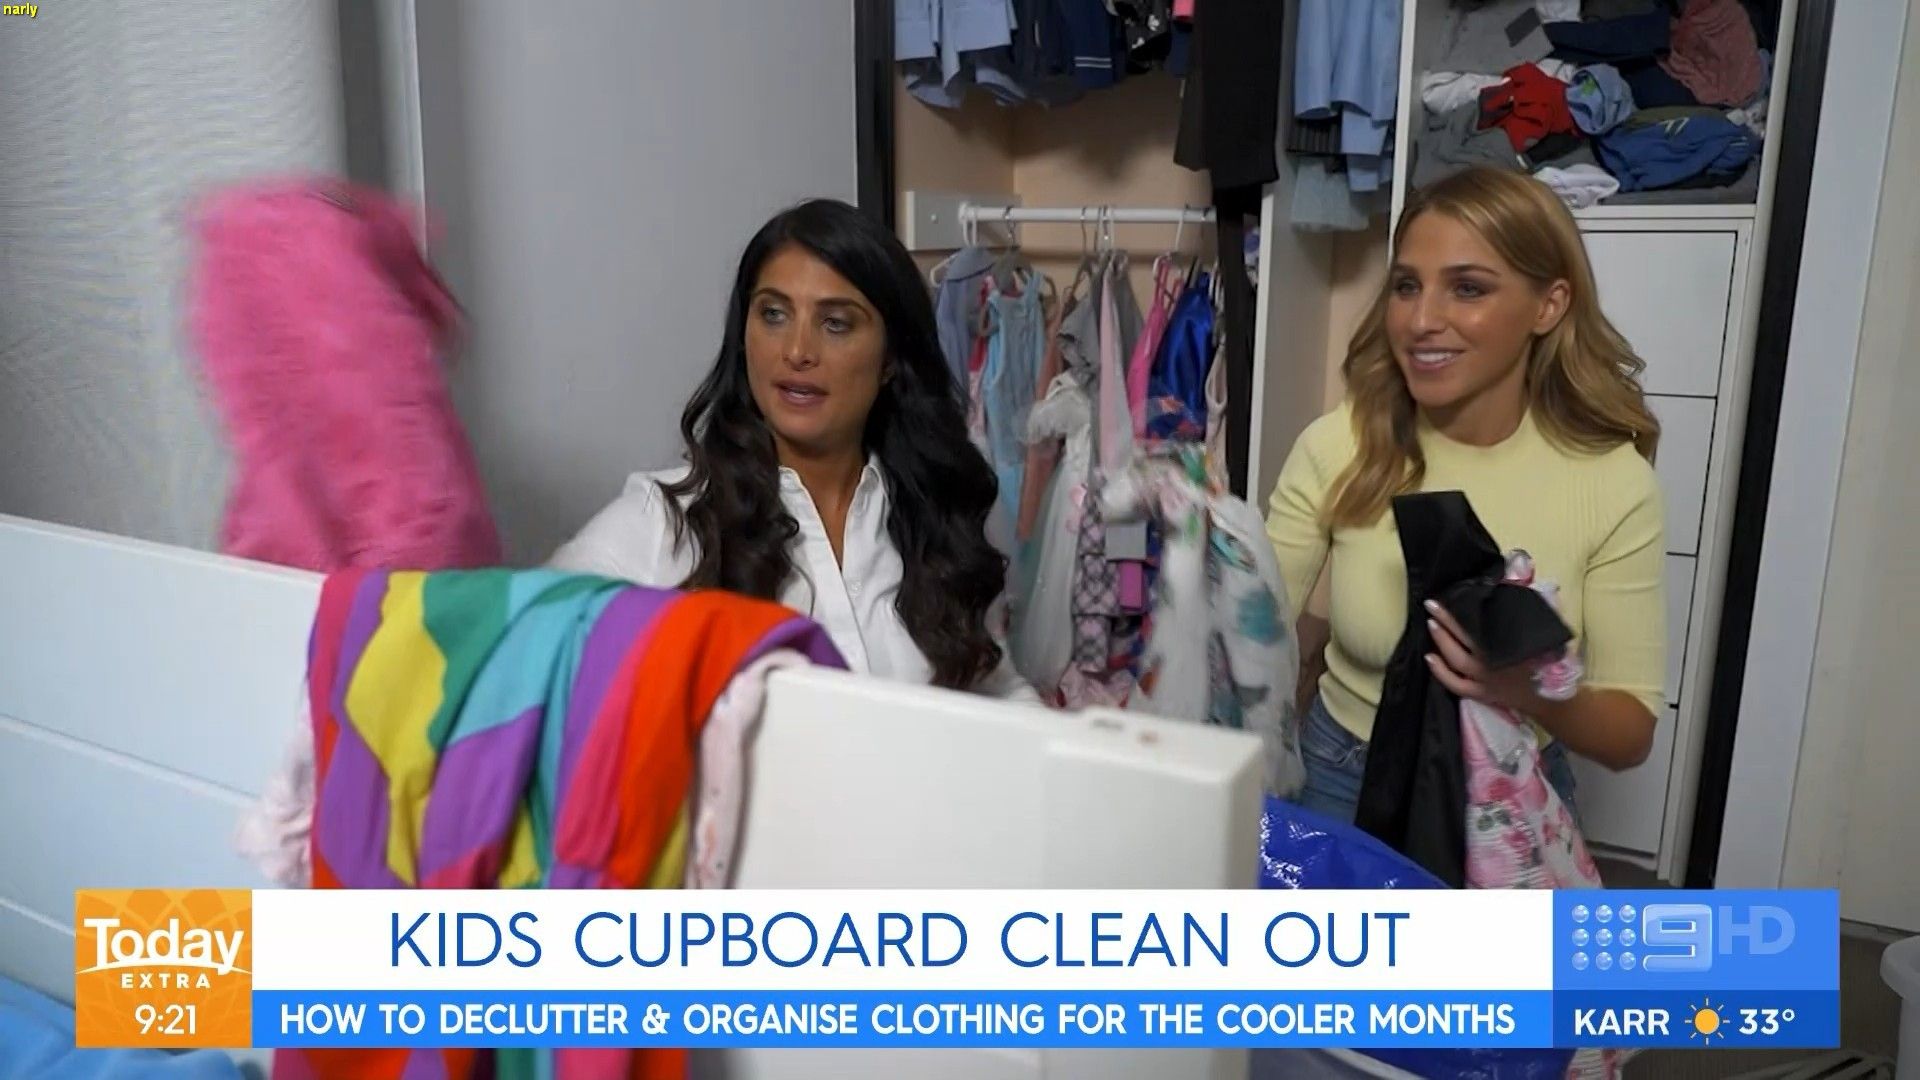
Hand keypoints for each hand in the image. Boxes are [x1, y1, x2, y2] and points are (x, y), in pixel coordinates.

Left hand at [1421, 598, 1543, 713]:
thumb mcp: (1540, 635)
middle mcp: (1493, 661)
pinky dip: (1440, 672)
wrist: (1547, 699)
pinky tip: (1429, 657)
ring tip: (1431, 623)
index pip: (1482, 625)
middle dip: (1447, 620)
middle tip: (1432, 604)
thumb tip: (1510, 587)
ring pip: (1457, 660)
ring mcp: (1485, 680)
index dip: (1466, 611)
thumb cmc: (1545, 662)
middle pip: (1465, 638)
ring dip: (1442, 641)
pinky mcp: (1480, 694)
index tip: (1455, 596)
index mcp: (1508, 645)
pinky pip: (1456, 684)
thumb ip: (1526, 614)